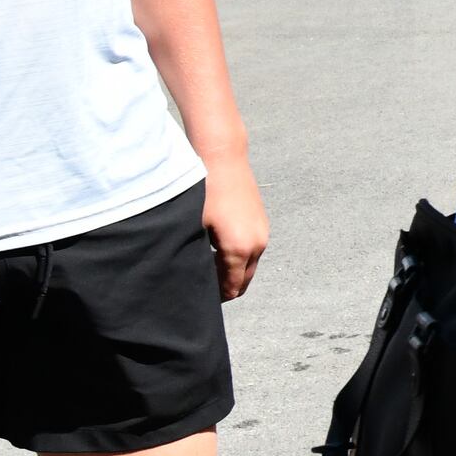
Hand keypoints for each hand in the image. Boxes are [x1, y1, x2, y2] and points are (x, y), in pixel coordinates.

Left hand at [200, 150, 269, 301]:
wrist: (223, 158)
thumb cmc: (204, 192)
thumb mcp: (194, 228)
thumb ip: (197, 259)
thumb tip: (193, 279)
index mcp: (239, 250)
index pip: (230, 288)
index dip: (214, 297)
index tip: (198, 296)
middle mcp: (257, 245)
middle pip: (243, 282)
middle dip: (225, 289)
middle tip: (202, 287)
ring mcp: (262, 233)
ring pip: (248, 267)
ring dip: (231, 272)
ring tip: (206, 266)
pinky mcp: (262, 223)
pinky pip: (252, 251)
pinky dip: (238, 258)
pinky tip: (217, 248)